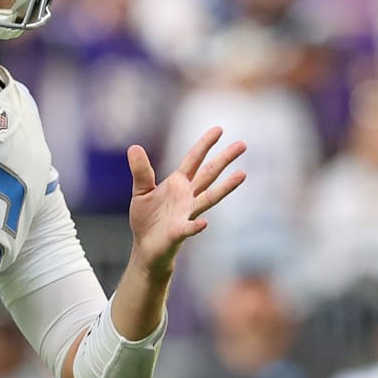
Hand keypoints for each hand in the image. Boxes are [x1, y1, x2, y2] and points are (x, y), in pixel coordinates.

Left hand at [127, 126, 245, 275]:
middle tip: (242, 144)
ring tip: (242, 174)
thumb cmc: (147, 219)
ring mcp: (187, 213)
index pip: (194, 159)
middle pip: (209, 174)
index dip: (205, 144)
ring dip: (226, 187)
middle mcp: (188, 196)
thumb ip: (141, 171)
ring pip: (210, 197)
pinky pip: (189, 228)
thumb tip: (134, 147)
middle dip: (225, 159)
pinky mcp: (179, 232)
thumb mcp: (141, 191)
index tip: (219, 129)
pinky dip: (197, 226)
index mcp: (179, 183)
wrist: (146, 247)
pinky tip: (205, 223)